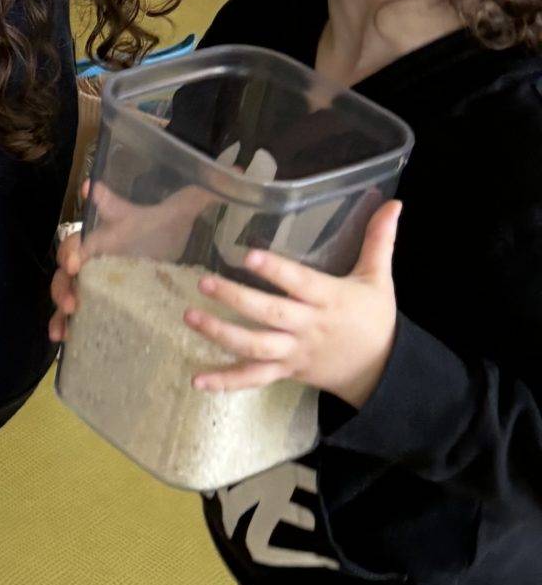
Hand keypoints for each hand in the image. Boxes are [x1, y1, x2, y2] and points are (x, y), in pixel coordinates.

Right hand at [50, 179, 209, 344]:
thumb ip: (205, 194)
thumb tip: (238, 171)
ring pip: (65, 281)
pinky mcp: (94, 297)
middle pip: (72, 247)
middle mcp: (99, 247)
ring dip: (62, 294)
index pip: (107, 203)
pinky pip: (70, 310)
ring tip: (69, 311)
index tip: (91, 190)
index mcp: (119, 222)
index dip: (98, 195)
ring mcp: (92, 274)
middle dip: (68, 258)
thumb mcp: (182, 215)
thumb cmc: (165, 231)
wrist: (161, 253)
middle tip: (74, 270)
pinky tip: (63, 338)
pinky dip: (62, 322)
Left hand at [184, 202, 401, 407]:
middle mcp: (308, 327)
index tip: (249, 255)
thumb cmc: (375, 319)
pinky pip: (254, 379)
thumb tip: (395, 202)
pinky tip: (197, 379)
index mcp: (330, 299)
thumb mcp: (379, 278)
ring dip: (221, 334)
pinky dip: (226, 382)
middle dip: (236, 300)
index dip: (276, 270)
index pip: (300, 283)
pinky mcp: (286, 371)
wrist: (382, 371)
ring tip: (190, 316)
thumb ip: (379, 239)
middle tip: (204, 282)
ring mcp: (294, 352)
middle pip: (270, 315)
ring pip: (255, 347)